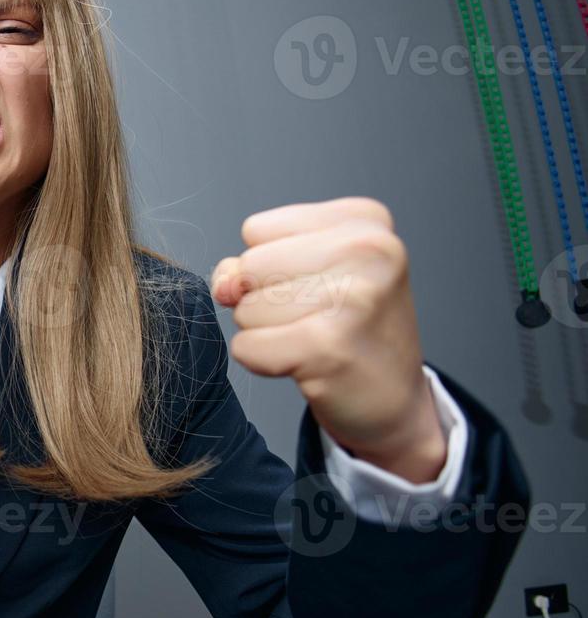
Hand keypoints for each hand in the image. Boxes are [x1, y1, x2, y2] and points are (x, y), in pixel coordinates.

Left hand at [209, 197, 446, 482]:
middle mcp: (367, 249)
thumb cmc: (347, 328)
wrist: (392, 397)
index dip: (269, 265)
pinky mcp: (329, 346)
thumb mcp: (306, 272)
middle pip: (249, 266)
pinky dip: (263, 361)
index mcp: (363, 220)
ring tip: (313, 339)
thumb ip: (250, 264)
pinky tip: (304, 363)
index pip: (257, 230)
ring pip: (246, 308)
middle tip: (314, 318)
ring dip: (266, 332)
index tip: (318, 286)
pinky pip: (247, 347)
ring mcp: (352, 297)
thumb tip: (224, 286)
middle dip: (263, 299)